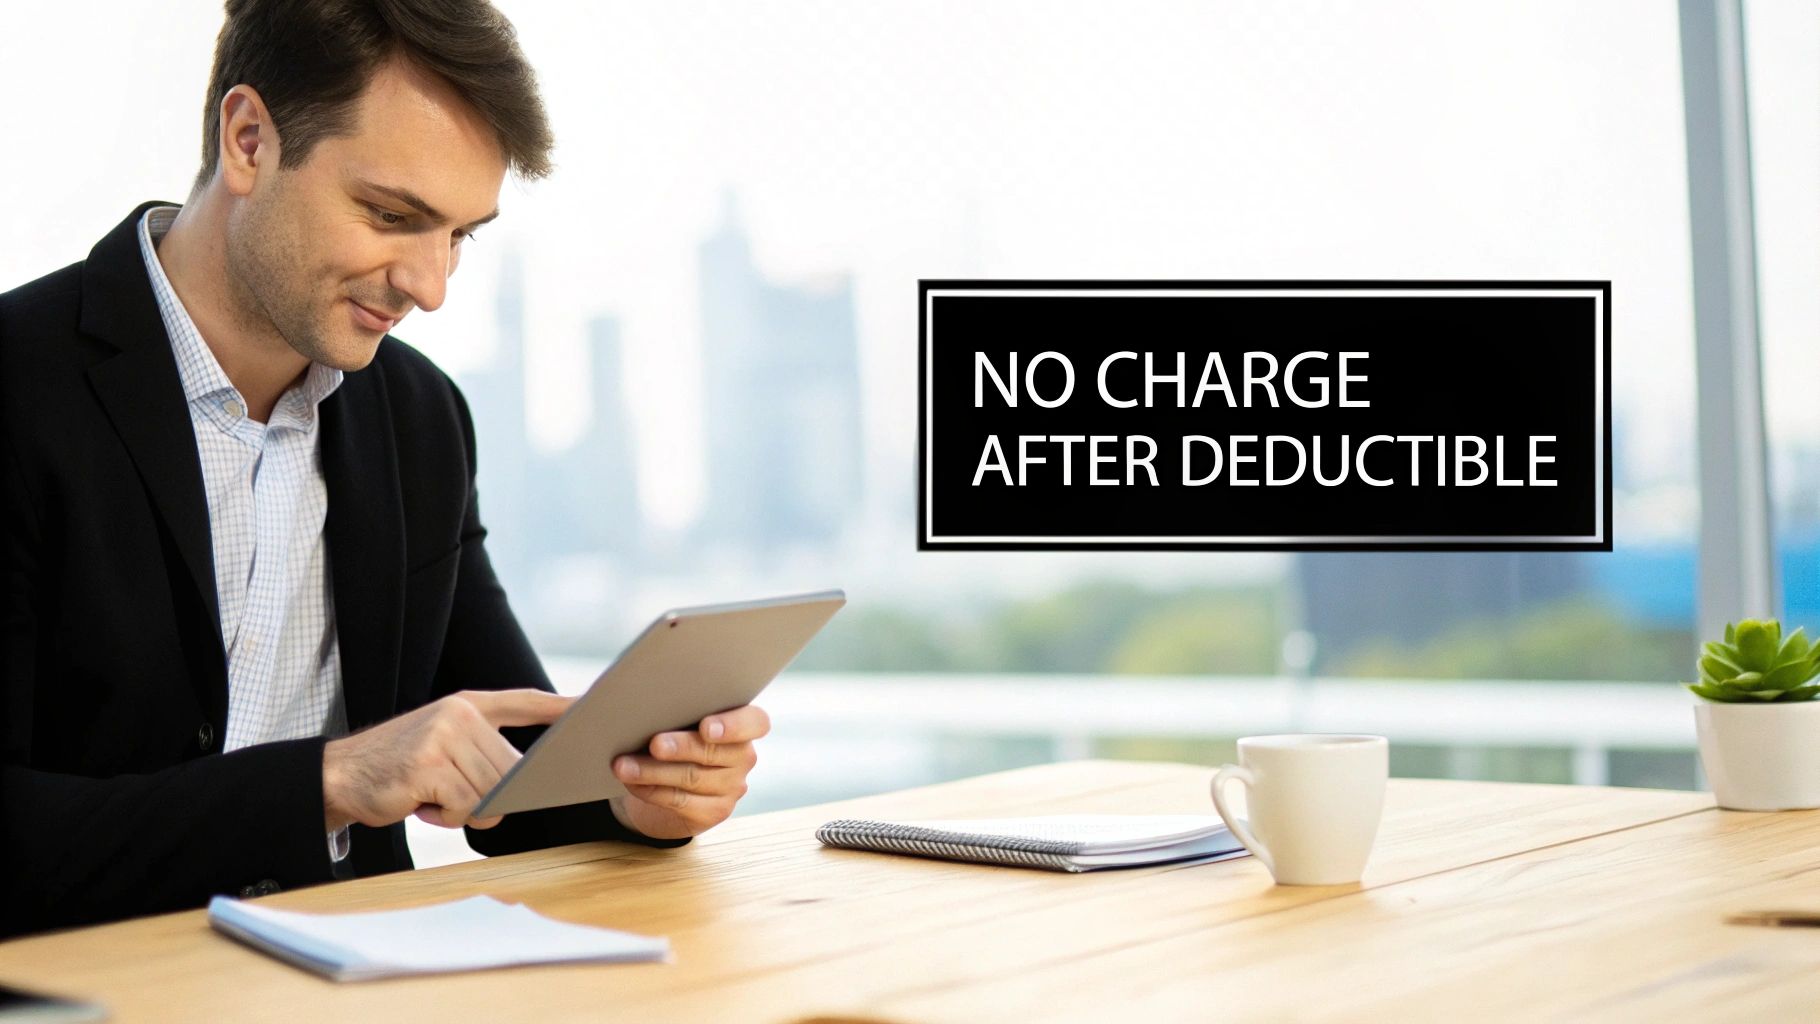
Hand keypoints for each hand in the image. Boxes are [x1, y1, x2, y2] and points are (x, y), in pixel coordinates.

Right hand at [322, 689, 571, 831]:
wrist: (340, 775)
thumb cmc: (400, 768)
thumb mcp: (443, 743)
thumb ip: (483, 750)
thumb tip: (528, 780)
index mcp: (469, 705)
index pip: (525, 701)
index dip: (561, 706)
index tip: (592, 706)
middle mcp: (460, 714)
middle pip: (512, 769)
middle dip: (490, 795)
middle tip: (449, 794)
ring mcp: (443, 737)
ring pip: (491, 791)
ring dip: (465, 809)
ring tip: (432, 797)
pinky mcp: (428, 766)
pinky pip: (466, 805)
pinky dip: (447, 817)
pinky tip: (420, 804)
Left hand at [608, 704, 768, 839]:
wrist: (671, 779)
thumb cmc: (672, 731)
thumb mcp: (677, 714)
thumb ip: (668, 703)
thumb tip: (621, 694)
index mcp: (743, 723)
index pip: (756, 722)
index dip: (734, 725)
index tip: (706, 727)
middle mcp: (743, 756)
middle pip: (715, 751)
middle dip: (681, 747)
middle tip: (654, 744)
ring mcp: (732, 787)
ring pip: (692, 778)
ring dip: (653, 771)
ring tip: (622, 765)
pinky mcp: (714, 812)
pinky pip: (680, 801)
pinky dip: (651, 790)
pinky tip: (630, 782)